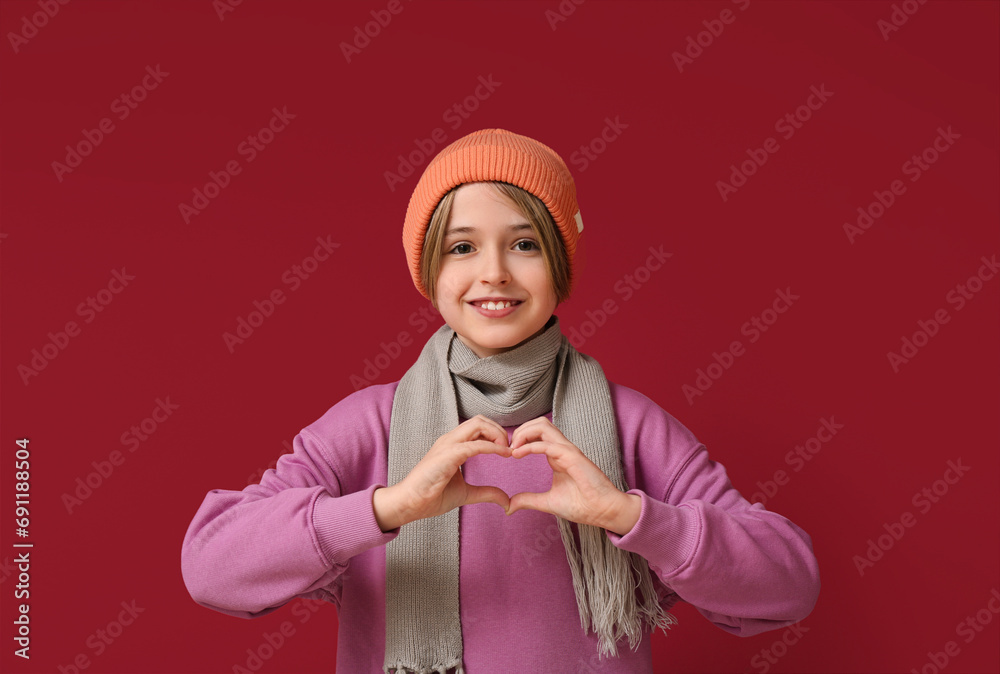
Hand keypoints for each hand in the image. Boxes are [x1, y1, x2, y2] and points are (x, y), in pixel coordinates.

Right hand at [374, 415, 512, 530]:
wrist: (410, 504)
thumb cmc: (432, 496)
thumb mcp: (466, 494)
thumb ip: (487, 493)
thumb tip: (506, 501)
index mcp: (453, 444)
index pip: (478, 427)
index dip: (497, 434)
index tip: (509, 451)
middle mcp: (450, 439)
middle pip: (480, 420)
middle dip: (499, 430)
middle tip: (510, 448)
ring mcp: (448, 444)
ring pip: (478, 424)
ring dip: (497, 434)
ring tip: (507, 449)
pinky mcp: (448, 455)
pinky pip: (475, 444)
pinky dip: (492, 446)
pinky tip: (503, 454)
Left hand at [505, 417, 639, 534]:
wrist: (604, 511)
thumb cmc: (582, 505)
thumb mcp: (547, 502)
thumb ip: (528, 500)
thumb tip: (509, 506)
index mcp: (556, 455)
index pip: (537, 433)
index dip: (520, 438)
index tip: (507, 453)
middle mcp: (562, 449)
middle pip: (539, 424)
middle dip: (520, 430)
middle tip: (507, 447)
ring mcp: (567, 450)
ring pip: (543, 426)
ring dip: (524, 433)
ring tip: (512, 448)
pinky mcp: (572, 457)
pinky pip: (547, 445)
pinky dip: (529, 446)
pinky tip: (517, 454)